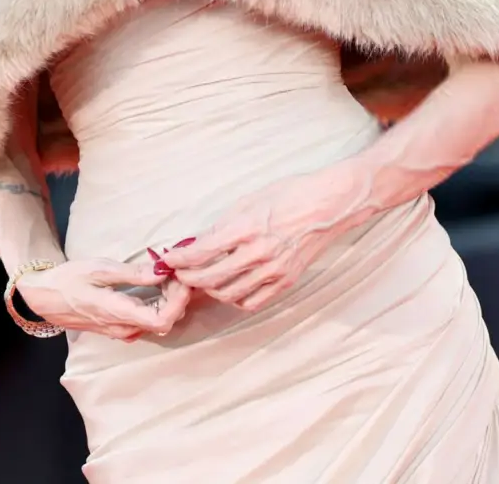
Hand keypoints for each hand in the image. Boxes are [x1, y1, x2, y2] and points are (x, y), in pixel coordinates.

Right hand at [17, 258, 188, 341]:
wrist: (44, 297)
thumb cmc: (69, 280)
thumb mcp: (99, 269)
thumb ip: (133, 273)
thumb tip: (163, 271)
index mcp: (118, 313)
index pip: (162, 320)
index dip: (179, 302)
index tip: (182, 279)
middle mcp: (123, 329)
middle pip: (165, 322)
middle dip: (178, 298)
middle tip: (177, 272)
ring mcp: (121, 332)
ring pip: (158, 323)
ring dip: (170, 302)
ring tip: (169, 276)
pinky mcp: (120, 329)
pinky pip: (147, 322)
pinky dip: (159, 305)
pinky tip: (157, 286)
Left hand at [163, 172, 350, 312]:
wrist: (329, 205)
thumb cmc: (291, 195)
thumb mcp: (249, 201)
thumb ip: (222, 225)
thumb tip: (198, 241)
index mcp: (246, 228)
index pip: (201, 252)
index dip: (180, 259)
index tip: (170, 259)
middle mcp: (259, 253)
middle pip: (210, 278)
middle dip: (188, 277)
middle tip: (180, 272)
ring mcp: (274, 271)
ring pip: (228, 294)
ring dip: (209, 289)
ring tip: (202, 280)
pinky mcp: (286, 281)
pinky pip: (252, 302)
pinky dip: (235, 300)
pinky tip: (230, 289)